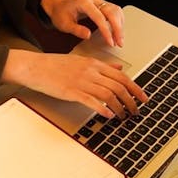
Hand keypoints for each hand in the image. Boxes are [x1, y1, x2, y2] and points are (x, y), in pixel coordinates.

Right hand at [2, 49, 147, 118]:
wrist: (35, 67)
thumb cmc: (55, 65)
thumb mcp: (81, 60)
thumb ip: (101, 65)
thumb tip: (118, 66)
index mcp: (93, 63)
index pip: (121, 75)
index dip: (135, 87)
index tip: (143, 97)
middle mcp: (90, 71)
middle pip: (118, 86)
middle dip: (131, 100)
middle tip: (137, 110)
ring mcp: (81, 81)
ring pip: (108, 94)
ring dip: (120, 107)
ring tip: (124, 116)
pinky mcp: (72, 92)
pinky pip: (92, 102)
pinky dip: (103, 109)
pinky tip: (109, 115)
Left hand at [40, 0, 123, 46]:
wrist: (59, 4)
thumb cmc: (61, 13)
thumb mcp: (64, 24)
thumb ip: (76, 29)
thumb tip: (88, 35)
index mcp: (84, 2)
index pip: (100, 17)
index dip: (106, 31)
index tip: (110, 42)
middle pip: (111, 12)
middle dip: (117, 28)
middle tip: (119, 43)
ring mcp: (99, 1)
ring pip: (116, 10)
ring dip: (120, 25)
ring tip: (119, 39)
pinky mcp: (102, 4)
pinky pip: (115, 11)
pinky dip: (118, 21)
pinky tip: (117, 31)